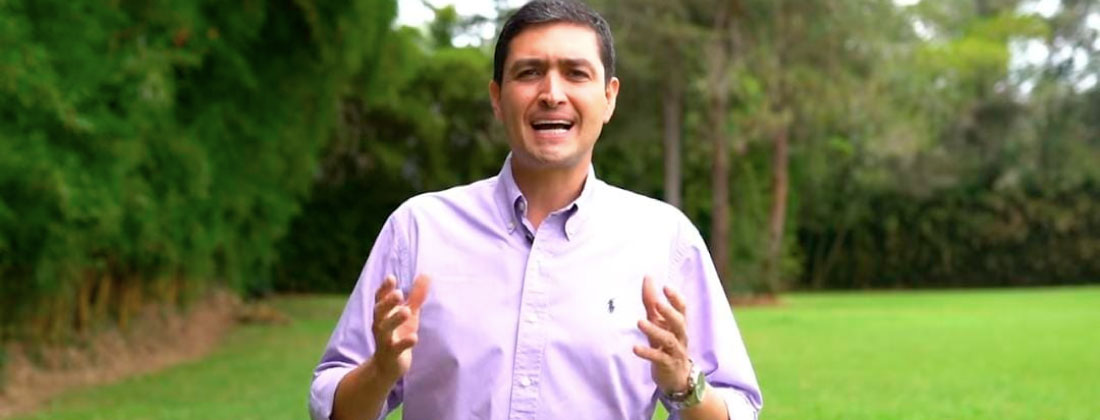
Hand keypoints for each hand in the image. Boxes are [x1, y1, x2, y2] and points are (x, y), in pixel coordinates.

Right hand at [369, 274, 430, 380]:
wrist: (388, 366)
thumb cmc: (399, 334)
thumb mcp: (409, 313)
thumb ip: (416, 295)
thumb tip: (427, 274)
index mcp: (383, 313)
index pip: (380, 298)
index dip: (384, 288)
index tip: (391, 278)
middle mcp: (380, 325)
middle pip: (380, 311)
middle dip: (388, 302)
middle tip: (399, 293)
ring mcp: (384, 340)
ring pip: (385, 329)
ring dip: (395, 320)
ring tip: (407, 311)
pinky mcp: (391, 354)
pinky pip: (396, 348)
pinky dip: (404, 343)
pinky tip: (414, 338)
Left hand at [633, 275, 692, 393]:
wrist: (676, 377)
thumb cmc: (666, 344)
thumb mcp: (658, 323)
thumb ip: (652, 302)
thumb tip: (647, 277)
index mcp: (678, 324)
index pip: (682, 309)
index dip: (675, 298)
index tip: (666, 287)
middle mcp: (679, 336)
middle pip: (679, 322)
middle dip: (670, 312)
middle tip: (658, 304)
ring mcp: (675, 351)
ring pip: (668, 340)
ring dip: (655, 330)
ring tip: (640, 322)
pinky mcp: (667, 364)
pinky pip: (659, 358)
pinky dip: (647, 352)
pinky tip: (635, 348)